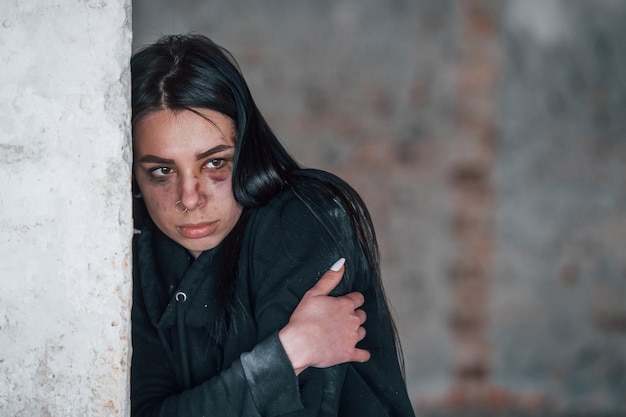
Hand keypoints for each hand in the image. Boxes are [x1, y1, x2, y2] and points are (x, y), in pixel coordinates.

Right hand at [278, 259, 370, 374]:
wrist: (299, 344)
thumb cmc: (303, 318)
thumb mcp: (314, 293)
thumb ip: (330, 278)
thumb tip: (342, 263)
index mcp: (345, 305)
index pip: (358, 298)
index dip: (352, 300)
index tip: (346, 302)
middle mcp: (352, 320)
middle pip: (362, 315)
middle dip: (355, 315)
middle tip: (343, 318)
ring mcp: (352, 338)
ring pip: (363, 332)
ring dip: (357, 331)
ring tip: (346, 332)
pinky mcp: (349, 354)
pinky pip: (363, 355)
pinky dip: (363, 354)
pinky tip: (360, 352)